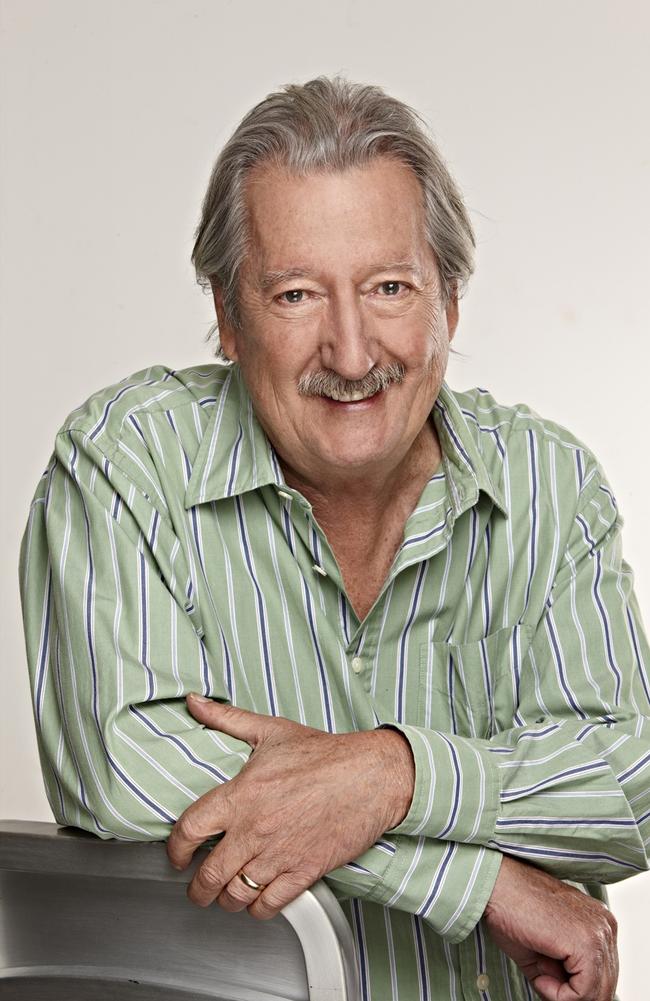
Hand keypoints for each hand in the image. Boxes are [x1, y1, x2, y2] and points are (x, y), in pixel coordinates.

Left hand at [166, 695, 414, 917]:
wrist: (371, 776)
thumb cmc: (325, 754)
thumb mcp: (271, 730)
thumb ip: (227, 719)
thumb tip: (196, 703)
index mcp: (242, 795)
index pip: (190, 830)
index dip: (176, 849)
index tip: (177, 855)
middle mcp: (255, 829)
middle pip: (209, 875)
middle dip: (198, 889)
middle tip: (198, 889)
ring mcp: (278, 855)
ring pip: (236, 895)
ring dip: (226, 901)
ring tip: (225, 896)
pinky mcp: (303, 872)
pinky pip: (269, 905)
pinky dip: (258, 909)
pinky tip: (257, 900)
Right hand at [484, 855, 617, 1000]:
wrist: (496, 885)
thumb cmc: (512, 909)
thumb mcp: (546, 950)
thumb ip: (566, 975)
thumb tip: (570, 999)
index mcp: (598, 923)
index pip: (602, 976)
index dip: (572, 987)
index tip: (546, 976)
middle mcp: (605, 926)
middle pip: (603, 986)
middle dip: (570, 992)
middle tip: (542, 980)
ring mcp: (598, 934)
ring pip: (597, 993)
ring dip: (564, 995)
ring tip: (540, 975)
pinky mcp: (586, 944)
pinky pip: (584, 993)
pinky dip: (559, 995)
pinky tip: (540, 976)